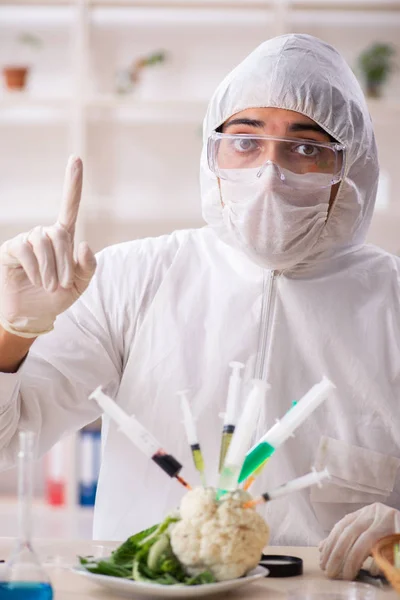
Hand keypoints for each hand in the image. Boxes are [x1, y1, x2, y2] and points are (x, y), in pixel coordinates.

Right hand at [0, 156, 95, 337]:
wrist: (34, 314)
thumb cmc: (58, 296)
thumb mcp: (80, 284)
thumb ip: (88, 266)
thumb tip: (83, 244)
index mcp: (64, 238)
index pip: (69, 207)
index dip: (73, 183)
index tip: (77, 158)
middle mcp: (45, 234)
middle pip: (59, 234)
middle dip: (64, 262)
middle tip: (61, 283)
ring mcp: (26, 240)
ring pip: (43, 242)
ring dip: (50, 268)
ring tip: (49, 285)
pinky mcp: (11, 249)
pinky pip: (26, 250)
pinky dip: (35, 268)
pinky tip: (35, 280)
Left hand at [319, 502, 399, 579]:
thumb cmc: (391, 538)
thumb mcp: (368, 535)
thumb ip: (348, 539)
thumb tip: (322, 548)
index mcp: (368, 512)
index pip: (343, 525)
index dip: (331, 543)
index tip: (323, 560)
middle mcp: (377, 512)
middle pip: (351, 532)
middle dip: (337, 553)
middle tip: (330, 571)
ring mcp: (391, 521)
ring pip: (366, 541)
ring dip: (353, 560)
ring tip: (347, 575)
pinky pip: (386, 550)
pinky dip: (378, 562)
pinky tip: (373, 572)